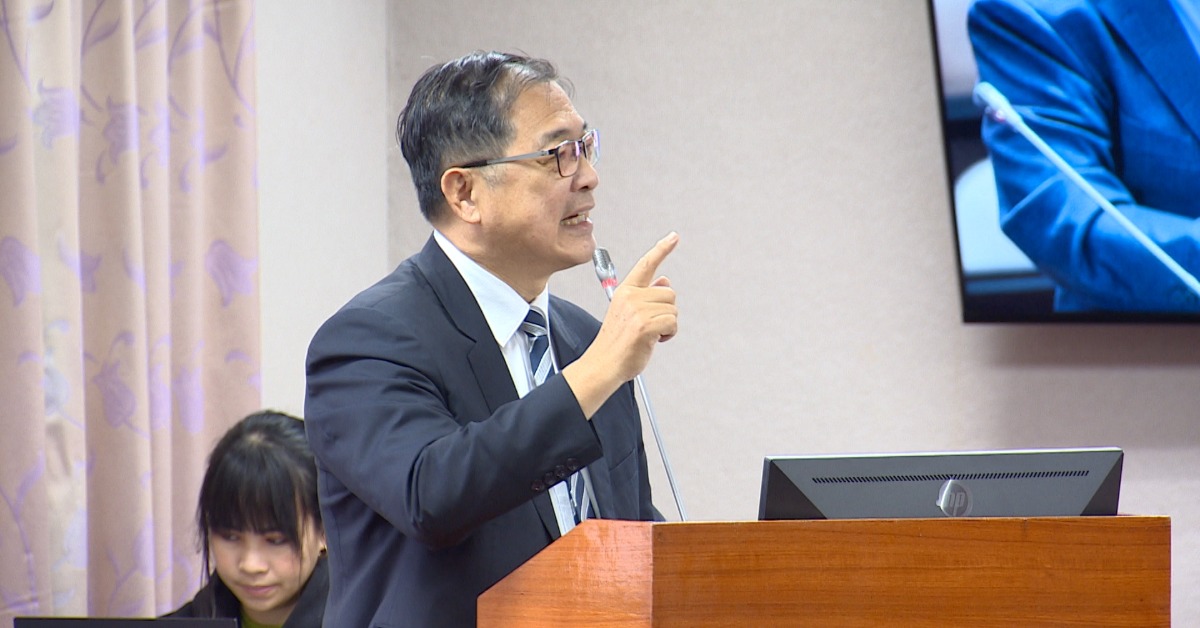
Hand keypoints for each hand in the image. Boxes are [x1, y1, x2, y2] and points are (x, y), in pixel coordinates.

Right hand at [563, 232, 678, 417]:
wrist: (603, 364)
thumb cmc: (616, 342)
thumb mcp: (628, 312)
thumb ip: (646, 295)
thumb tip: (665, 282)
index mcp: (625, 290)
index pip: (646, 264)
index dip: (662, 249)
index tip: (674, 237)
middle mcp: (630, 296)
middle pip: (669, 293)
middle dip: (666, 311)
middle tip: (650, 326)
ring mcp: (637, 310)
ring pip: (673, 309)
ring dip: (668, 324)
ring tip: (649, 334)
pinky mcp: (645, 325)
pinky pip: (673, 323)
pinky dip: (669, 334)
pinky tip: (654, 340)